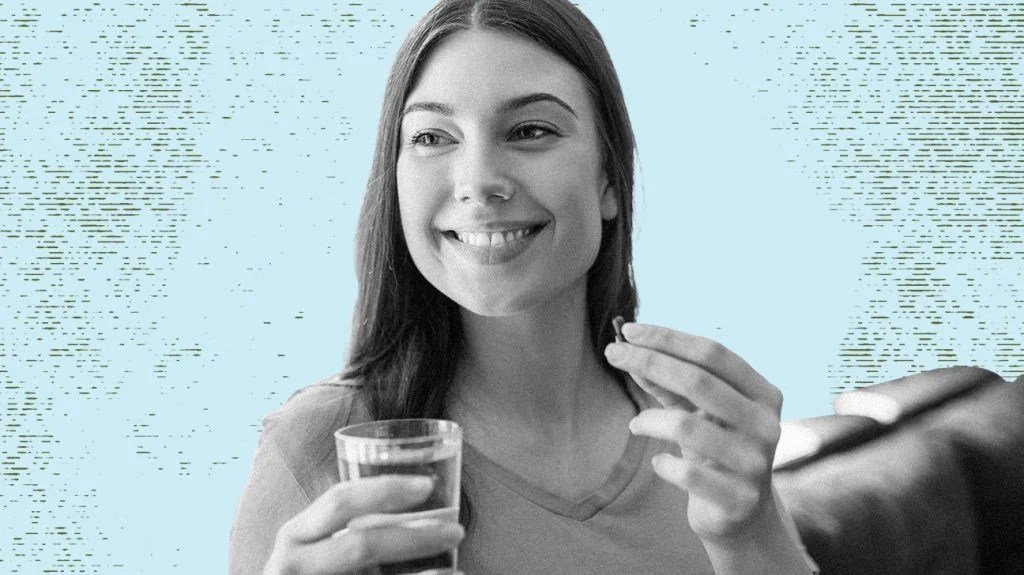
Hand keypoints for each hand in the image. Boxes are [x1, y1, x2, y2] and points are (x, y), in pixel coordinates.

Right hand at [263, 475, 464, 574]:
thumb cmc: (310, 568)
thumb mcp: (314, 543)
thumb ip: (346, 525)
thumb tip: (419, 499)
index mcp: (295, 534)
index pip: (340, 501)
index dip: (384, 489)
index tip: (427, 485)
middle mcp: (295, 563)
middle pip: (361, 546)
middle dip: (415, 538)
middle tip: (455, 531)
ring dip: (423, 574)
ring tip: (456, 563)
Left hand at [604, 322, 782, 543]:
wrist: (742, 514)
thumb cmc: (714, 448)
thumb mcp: (695, 411)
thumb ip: (667, 383)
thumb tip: (628, 349)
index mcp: (763, 394)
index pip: (713, 354)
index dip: (669, 339)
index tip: (629, 330)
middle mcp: (766, 425)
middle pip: (700, 381)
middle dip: (649, 361)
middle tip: (612, 353)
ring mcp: (755, 464)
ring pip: (687, 427)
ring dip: (649, 420)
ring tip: (637, 424)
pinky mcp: (738, 499)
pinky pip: (687, 473)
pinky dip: (663, 464)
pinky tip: (658, 462)